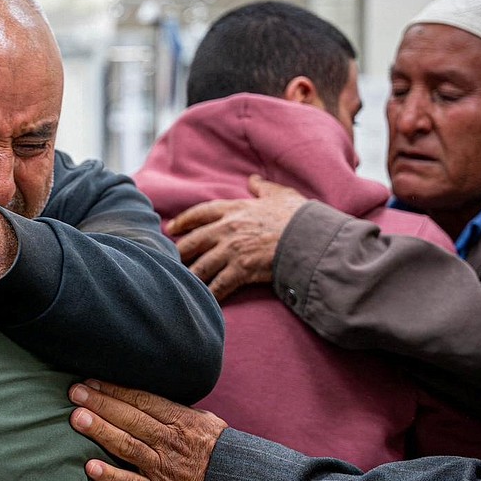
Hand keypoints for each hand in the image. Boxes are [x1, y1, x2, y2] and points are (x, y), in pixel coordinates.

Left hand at [69, 380, 226, 480]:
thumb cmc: (220, 454)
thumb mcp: (206, 424)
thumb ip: (178, 410)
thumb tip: (150, 395)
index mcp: (181, 421)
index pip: (143, 400)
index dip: (116, 389)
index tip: (92, 381)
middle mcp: (170, 442)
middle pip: (131, 418)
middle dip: (101, 403)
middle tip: (75, 393)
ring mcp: (163, 468)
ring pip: (127, 446)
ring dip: (100, 431)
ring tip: (77, 419)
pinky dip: (111, 476)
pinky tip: (90, 467)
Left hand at [167, 175, 306, 300]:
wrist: (310, 238)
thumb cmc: (297, 216)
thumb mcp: (280, 194)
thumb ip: (263, 187)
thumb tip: (254, 180)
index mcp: (234, 209)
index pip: (200, 213)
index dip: (183, 221)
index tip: (172, 228)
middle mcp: (227, 229)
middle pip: (193, 241)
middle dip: (180, 251)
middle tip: (170, 259)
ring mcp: (232, 250)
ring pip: (201, 266)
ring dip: (190, 276)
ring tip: (181, 283)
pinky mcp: (240, 270)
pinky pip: (218, 285)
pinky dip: (209, 294)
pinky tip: (202, 301)